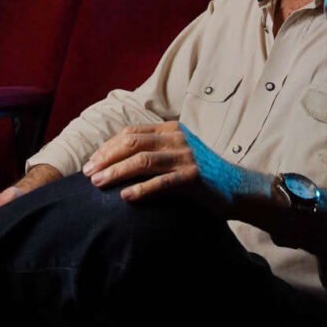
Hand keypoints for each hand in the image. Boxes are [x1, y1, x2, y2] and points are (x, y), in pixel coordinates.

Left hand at [83, 121, 241, 207]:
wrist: (238, 188)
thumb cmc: (202, 175)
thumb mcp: (176, 156)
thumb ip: (153, 153)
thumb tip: (116, 163)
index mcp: (170, 130)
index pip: (131, 133)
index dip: (107, 147)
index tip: (91, 162)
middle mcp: (177, 138)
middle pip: (132, 143)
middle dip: (106, 158)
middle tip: (88, 174)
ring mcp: (186, 156)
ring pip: (143, 160)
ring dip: (116, 172)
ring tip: (98, 184)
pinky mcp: (194, 177)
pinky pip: (162, 182)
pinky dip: (141, 189)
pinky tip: (126, 197)